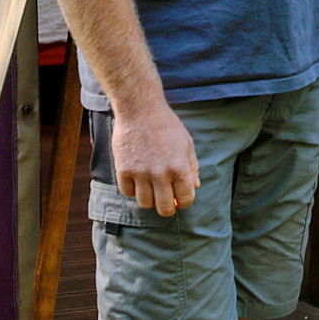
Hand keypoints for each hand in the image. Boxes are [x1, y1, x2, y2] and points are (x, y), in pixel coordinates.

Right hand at [112, 101, 200, 215]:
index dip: (185, 202)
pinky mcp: (123, 170)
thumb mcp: (186, 144)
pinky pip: (128, 192)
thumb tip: (195, 187)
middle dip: (168, 208)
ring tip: (151, 187)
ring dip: (150, 199)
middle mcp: (160, 174)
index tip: (180, 198)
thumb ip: (191, 167)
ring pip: (145, 203)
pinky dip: (133, 190)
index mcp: (179, 168)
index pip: (186, 199)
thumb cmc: (166, 126)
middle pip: (164, 209)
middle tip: (166, 201)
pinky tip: (137, 179)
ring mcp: (140, 173)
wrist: (140, 110)